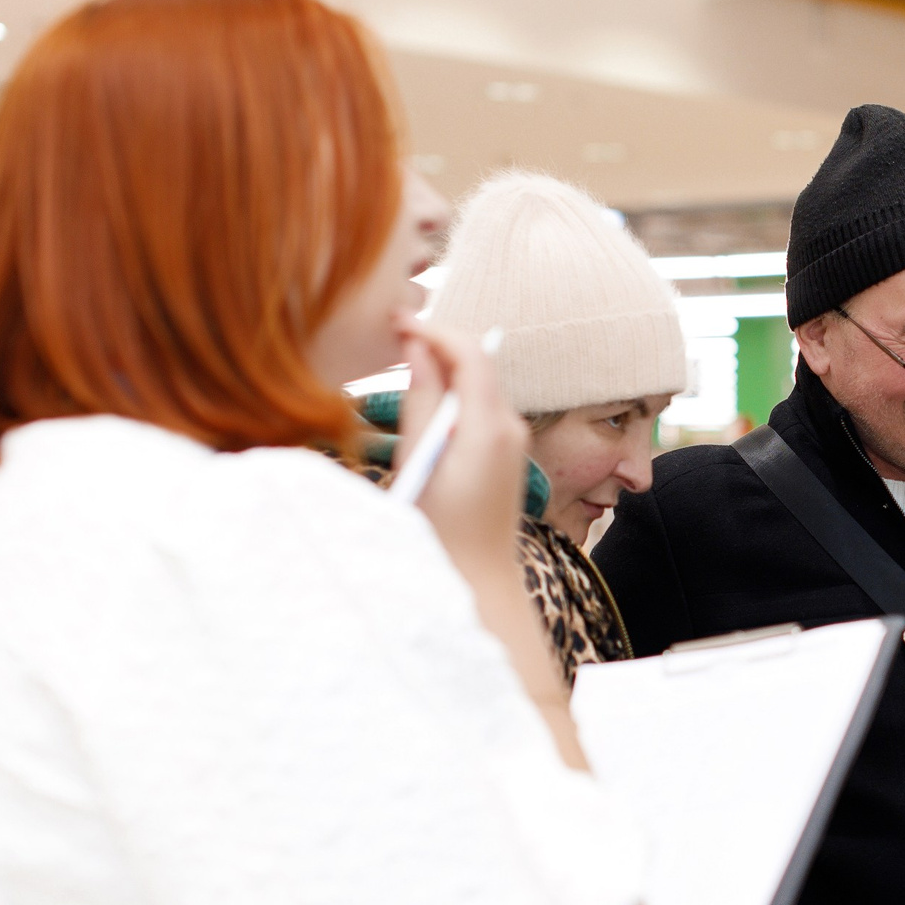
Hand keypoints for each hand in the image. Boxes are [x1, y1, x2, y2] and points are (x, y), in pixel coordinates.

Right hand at [396, 319, 527, 572]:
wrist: (478, 582)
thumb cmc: (440, 533)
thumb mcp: (419, 463)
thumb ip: (420, 402)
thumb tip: (416, 350)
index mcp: (490, 428)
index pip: (470, 353)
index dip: (433, 330)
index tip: (395, 322)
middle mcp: (510, 428)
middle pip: (478, 363)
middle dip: (437, 342)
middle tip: (391, 334)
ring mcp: (513, 441)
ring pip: (479, 382)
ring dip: (443, 366)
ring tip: (400, 358)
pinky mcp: (506, 454)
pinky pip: (480, 406)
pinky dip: (452, 392)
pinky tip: (422, 396)